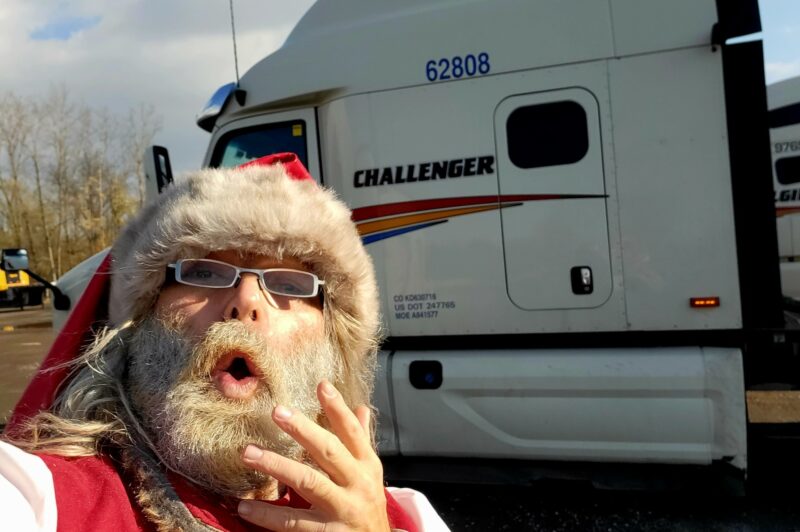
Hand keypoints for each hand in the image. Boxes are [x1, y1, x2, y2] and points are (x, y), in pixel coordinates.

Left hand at [237, 380, 390, 531]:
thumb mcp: (370, 472)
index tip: (322, 385)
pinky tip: (246, 506)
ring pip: (309, 483)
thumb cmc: (367, 505)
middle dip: (304, 430)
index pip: (352, 431)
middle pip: (330, 452)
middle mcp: (358, 484)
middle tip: (277, 411)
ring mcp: (343, 510)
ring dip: (277, 466)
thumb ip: (361, 440)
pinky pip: (293, 522)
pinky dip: (268, 514)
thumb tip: (359, 406)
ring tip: (249, 453)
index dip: (338, 408)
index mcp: (367, 465)